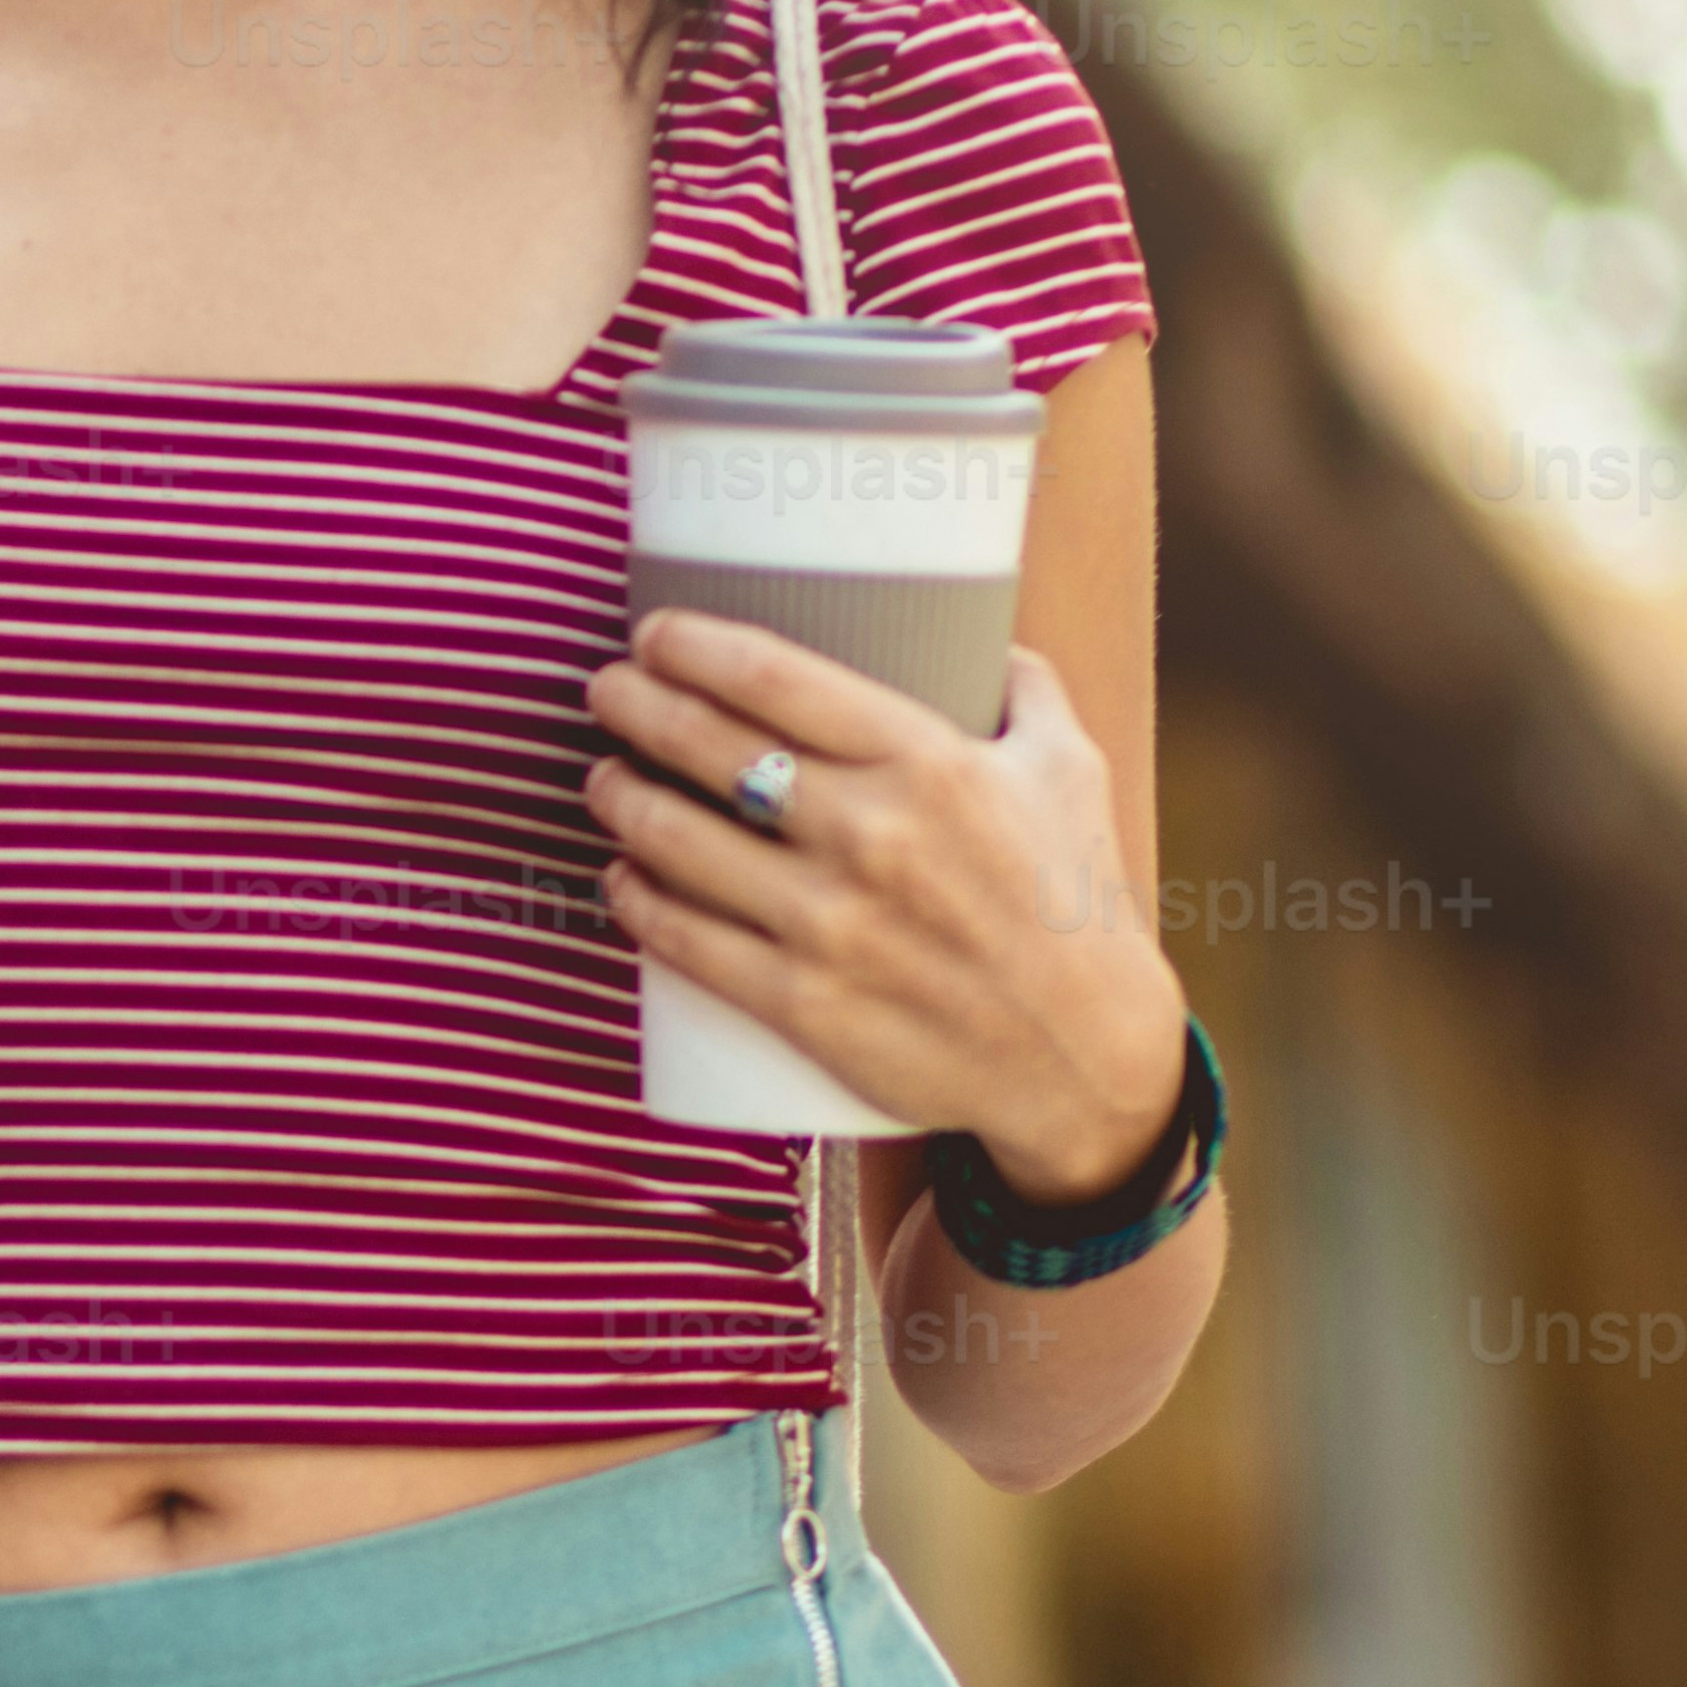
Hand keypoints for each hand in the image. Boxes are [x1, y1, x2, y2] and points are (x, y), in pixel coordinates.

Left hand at [588, 616, 1187, 1197]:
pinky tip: (617, 875)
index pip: (776, 679)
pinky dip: (635, 901)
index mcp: (928, 763)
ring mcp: (828, 925)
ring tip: (603, 776)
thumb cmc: (1076, 903)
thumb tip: (985, 630)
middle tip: (606, 690)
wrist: (1084, 1056)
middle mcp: (869, 836)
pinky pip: (686, 941)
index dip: (693, 647)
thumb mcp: (1070, 771)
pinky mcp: (801, 1004)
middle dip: (636, 706)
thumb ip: (1026, 689)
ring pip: (679, 843)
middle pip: (710, 748)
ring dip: (621, 799)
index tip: (654, 633)